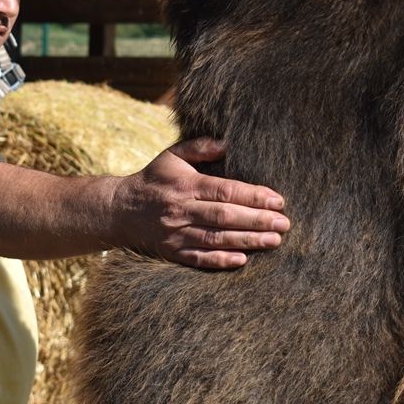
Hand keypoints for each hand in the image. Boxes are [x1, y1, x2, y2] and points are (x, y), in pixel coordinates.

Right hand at [112, 137, 289, 268]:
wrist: (119, 209)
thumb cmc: (154, 179)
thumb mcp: (172, 155)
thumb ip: (200, 147)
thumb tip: (228, 143)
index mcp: (184, 184)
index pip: (224, 190)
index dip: (253, 196)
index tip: (277, 200)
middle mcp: (179, 209)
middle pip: (224, 216)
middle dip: (257, 220)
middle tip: (284, 224)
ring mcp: (174, 233)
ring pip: (215, 239)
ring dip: (247, 241)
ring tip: (274, 241)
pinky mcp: (171, 252)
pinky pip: (198, 258)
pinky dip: (220, 260)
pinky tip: (242, 260)